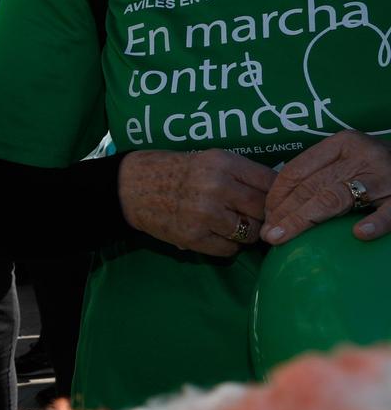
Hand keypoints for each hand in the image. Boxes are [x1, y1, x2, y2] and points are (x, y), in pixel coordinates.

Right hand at [117, 149, 275, 256]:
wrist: (129, 186)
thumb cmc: (173, 170)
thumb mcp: (209, 160)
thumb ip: (241, 174)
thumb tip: (279, 196)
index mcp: (224, 163)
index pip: (271, 183)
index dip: (277, 195)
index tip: (274, 201)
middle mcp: (217, 187)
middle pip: (264, 210)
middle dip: (263, 216)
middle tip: (254, 217)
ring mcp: (205, 214)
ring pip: (250, 233)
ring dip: (246, 233)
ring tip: (233, 227)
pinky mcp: (192, 236)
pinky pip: (229, 249)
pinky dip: (228, 246)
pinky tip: (216, 236)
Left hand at [261, 130, 390, 244]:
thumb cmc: (377, 169)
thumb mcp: (350, 161)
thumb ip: (321, 174)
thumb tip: (277, 205)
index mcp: (344, 143)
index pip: (298, 169)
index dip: (276, 195)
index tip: (264, 215)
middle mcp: (363, 155)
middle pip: (312, 186)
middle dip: (284, 212)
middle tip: (267, 234)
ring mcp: (386, 176)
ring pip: (337, 198)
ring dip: (305, 219)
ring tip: (283, 237)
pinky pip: (389, 212)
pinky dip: (375, 222)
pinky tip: (359, 233)